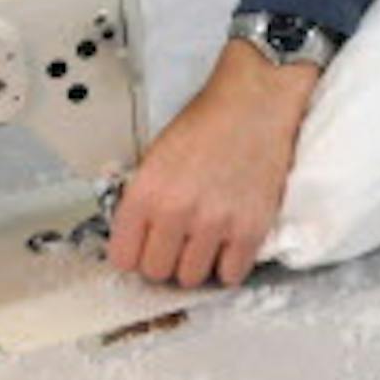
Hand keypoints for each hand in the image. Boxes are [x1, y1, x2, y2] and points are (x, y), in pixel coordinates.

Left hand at [105, 39, 319, 287]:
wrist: (256, 101)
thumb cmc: (208, 122)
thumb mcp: (157, 155)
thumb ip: (144, 200)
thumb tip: (138, 239)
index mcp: (146, 192)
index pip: (123, 257)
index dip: (134, 253)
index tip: (144, 248)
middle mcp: (177, 212)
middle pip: (156, 272)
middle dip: (164, 260)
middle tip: (176, 243)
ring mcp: (215, 224)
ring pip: (191, 278)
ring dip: (196, 264)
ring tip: (203, 242)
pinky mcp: (251, 229)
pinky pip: (230, 275)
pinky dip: (228, 265)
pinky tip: (227, 244)